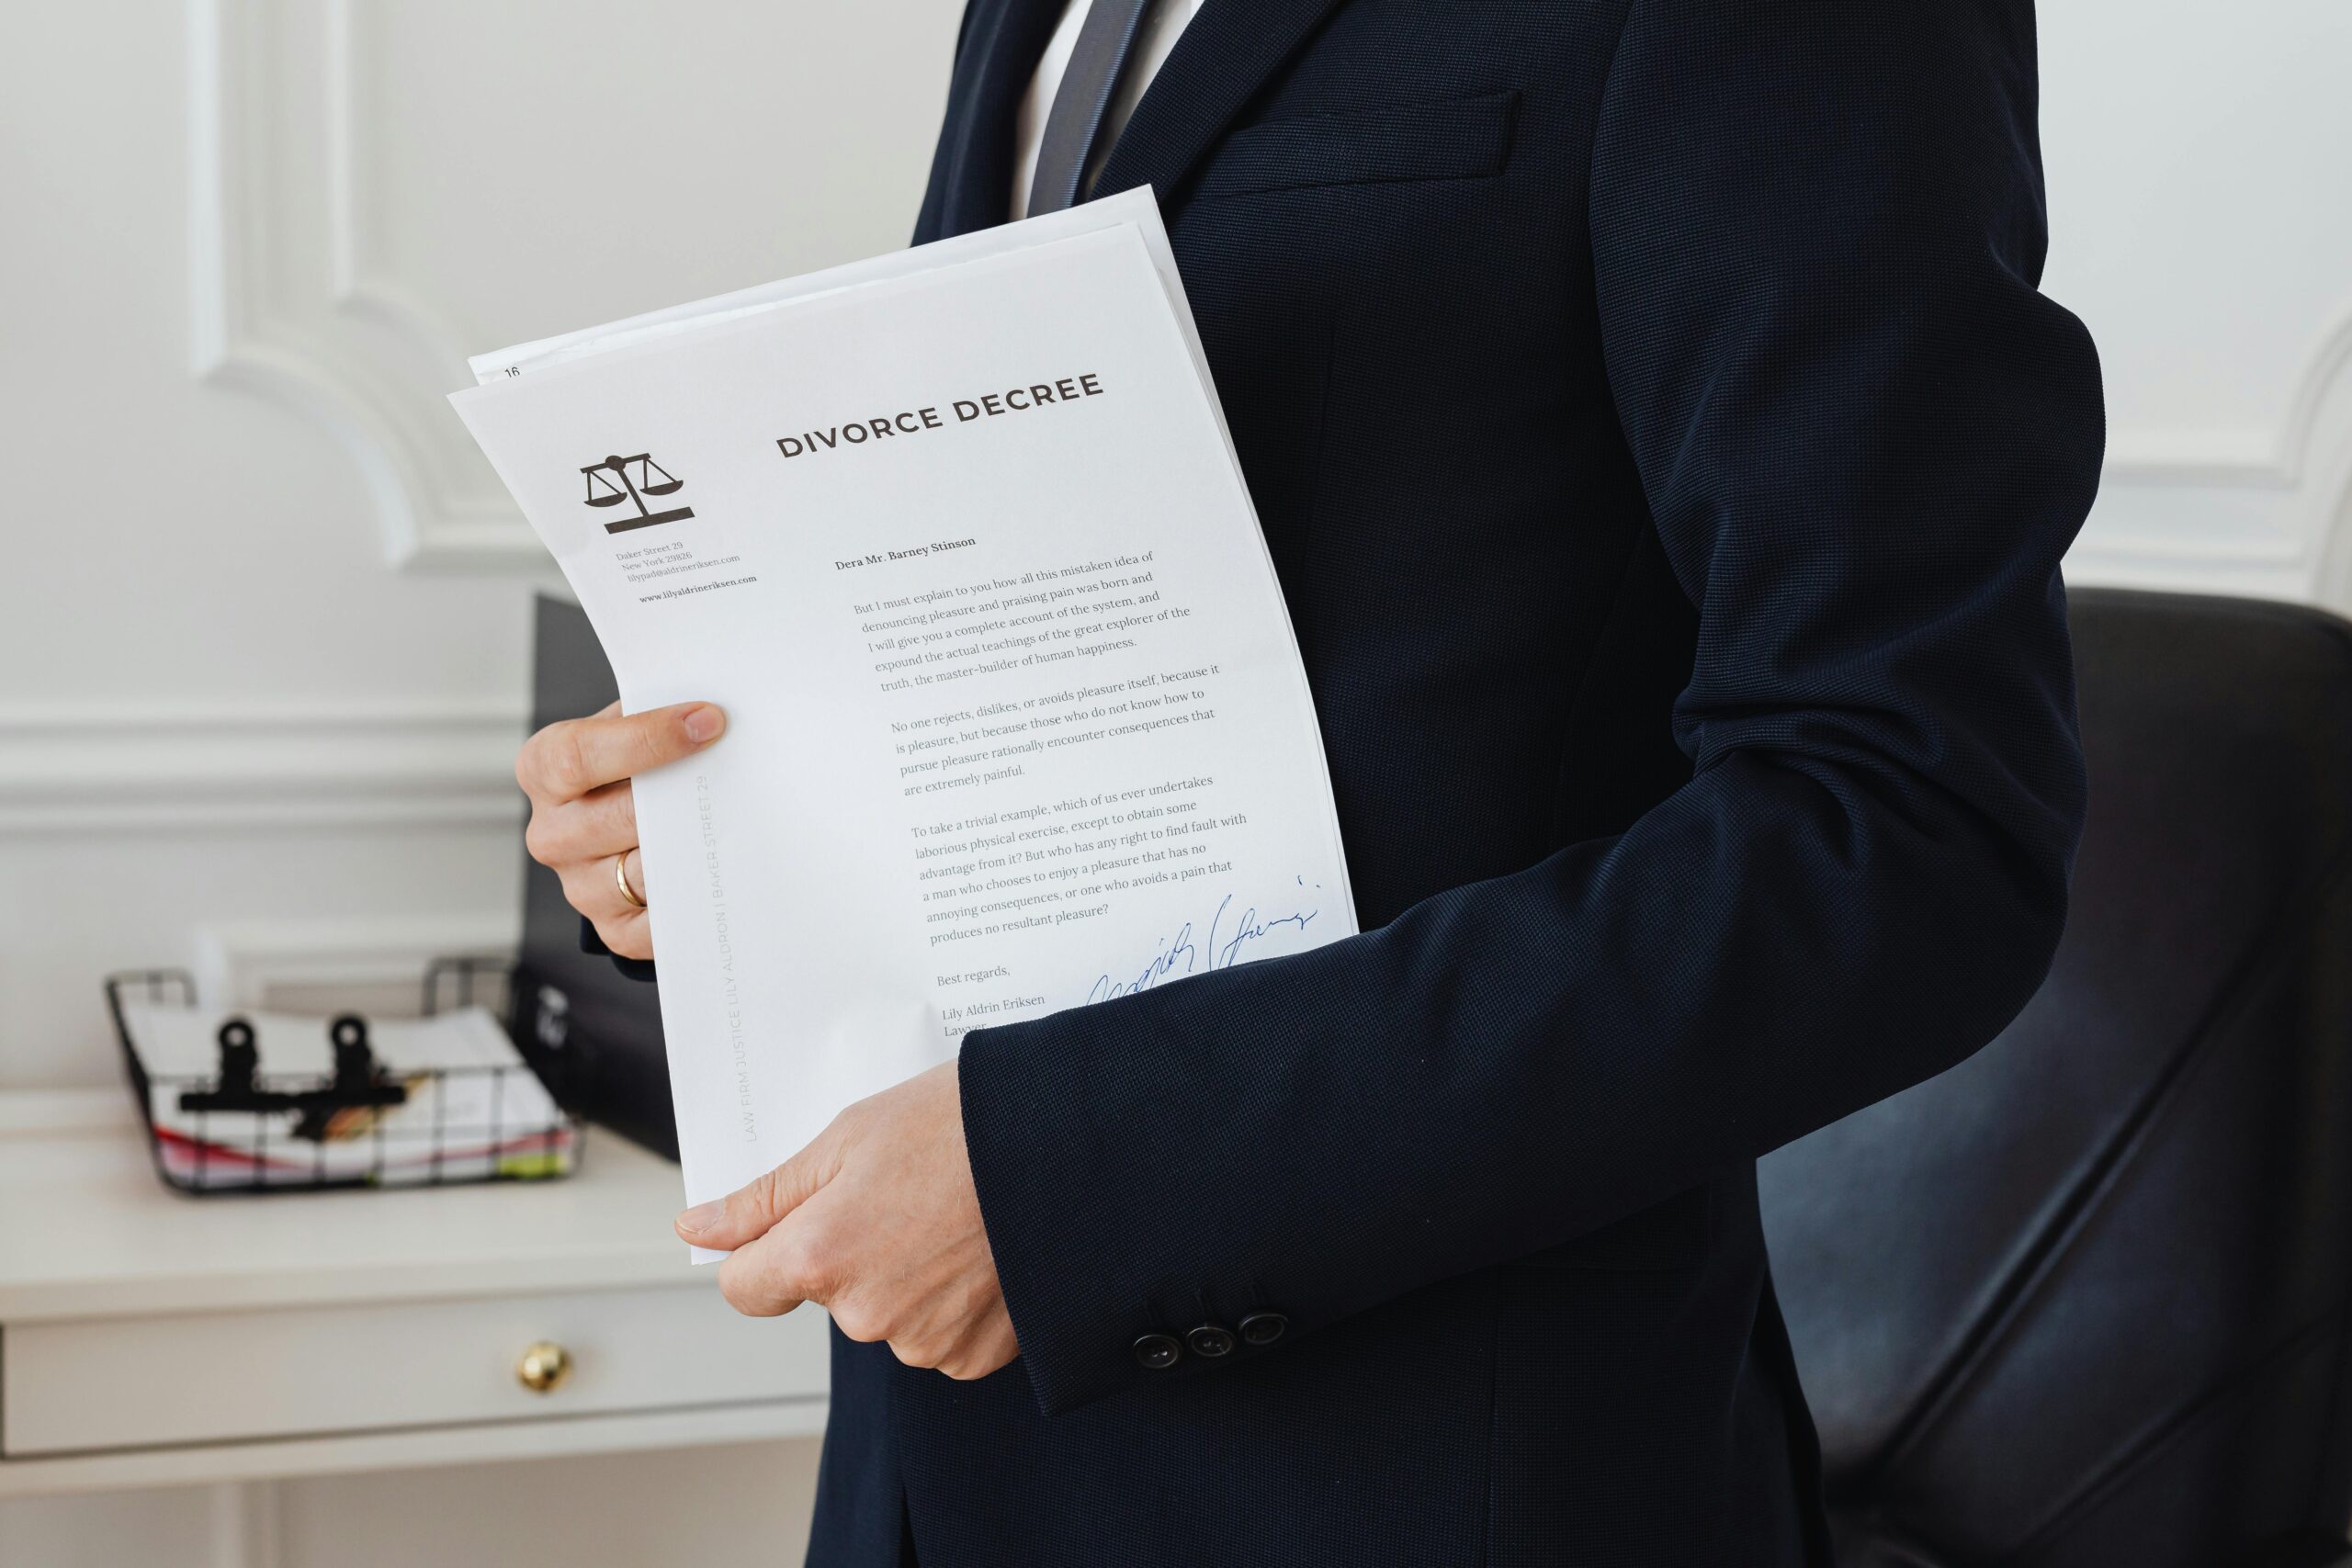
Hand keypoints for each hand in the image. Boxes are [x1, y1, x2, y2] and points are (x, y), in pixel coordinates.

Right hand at [516, 700, 724, 960]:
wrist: (623, 825)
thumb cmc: (630, 767)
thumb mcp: (628, 725)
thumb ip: (654, 711)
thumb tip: (711, 713)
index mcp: (545, 770)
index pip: (578, 755)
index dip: (646, 737)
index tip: (707, 721)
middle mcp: (552, 832)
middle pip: (616, 818)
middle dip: (681, 796)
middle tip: (735, 776)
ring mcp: (580, 885)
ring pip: (641, 871)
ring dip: (692, 850)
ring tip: (737, 823)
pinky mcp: (614, 927)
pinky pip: (657, 925)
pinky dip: (693, 902)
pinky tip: (724, 874)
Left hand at [678, 1060, 1017, 1380]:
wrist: (1061, 1143)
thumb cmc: (956, 1125)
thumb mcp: (845, 1138)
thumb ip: (763, 1197)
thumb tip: (699, 1230)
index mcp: (818, 1257)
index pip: (745, 1286)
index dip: (765, 1247)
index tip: (806, 1218)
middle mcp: (865, 1315)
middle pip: (824, 1297)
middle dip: (849, 1253)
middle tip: (903, 1195)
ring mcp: (923, 1342)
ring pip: (883, 1317)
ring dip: (904, 1279)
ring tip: (950, 1219)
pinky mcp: (973, 1356)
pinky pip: (937, 1337)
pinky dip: (951, 1303)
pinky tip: (977, 1252)